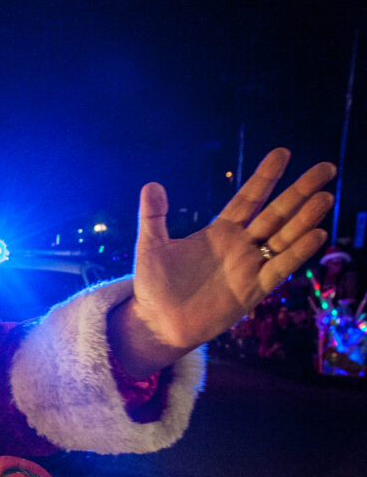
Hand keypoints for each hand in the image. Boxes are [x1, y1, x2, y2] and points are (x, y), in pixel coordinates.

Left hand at [109, 148, 336, 374]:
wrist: (158, 323)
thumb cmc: (155, 286)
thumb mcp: (151, 246)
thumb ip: (153, 216)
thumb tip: (151, 184)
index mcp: (219, 231)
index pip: (249, 198)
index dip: (265, 176)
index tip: (282, 153)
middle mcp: (240, 245)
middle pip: (277, 212)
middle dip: (300, 191)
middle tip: (326, 168)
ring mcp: (249, 266)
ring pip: (284, 237)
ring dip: (305, 218)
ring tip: (325, 197)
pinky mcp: (252, 290)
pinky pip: (280, 268)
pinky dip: (298, 252)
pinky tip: (317, 234)